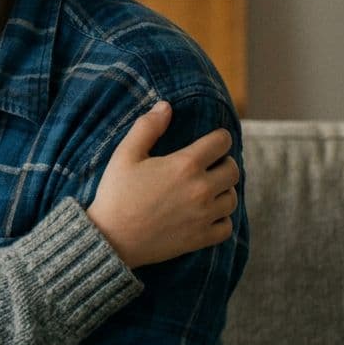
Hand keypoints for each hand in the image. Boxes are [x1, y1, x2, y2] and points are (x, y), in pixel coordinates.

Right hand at [86, 101, 239, 267]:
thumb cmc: (116, 194)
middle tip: (210, 164)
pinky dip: (222, 218)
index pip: (221, 143)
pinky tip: (207, 213)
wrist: (110, 238)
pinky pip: (226, 226)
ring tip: (209, 188)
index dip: (219, 138)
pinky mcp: (200, 238)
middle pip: (232, 170)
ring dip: (224, 190)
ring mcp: (203, 216)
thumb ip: (147, 127)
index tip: (213, 140)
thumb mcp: (125, 155)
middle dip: (224, 163)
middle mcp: (200, 189)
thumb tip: (166, 106)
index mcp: (185, 165)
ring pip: (232, 198)